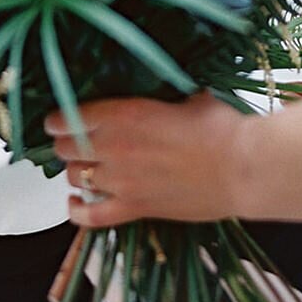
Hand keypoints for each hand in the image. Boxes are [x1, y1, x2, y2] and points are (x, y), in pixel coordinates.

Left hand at [45, 92, 250, 227]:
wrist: (243, 168)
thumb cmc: (221, 125)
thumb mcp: (186, 93)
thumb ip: (160, 93)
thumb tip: (157, 84)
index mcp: (124, 114)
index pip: (70, 116)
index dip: (59, 117)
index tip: (59, 116)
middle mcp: (115, 147)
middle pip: (67, 147)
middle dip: (64, 142)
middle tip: (70, 139)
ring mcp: (122, 182)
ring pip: (75, 177)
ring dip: (74, 170)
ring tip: (81, 164)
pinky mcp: (135, 209)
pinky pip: (92, 217)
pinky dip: (77, 211)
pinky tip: (74, 203)